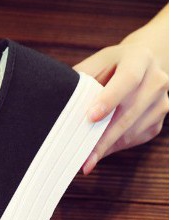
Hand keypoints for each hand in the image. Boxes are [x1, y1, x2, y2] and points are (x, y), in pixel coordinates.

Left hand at [74, 42, 168, 174]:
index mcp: (139, 59)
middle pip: (129, 113)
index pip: (128, 79)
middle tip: (84, 156)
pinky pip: (135, 139)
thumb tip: (59, 102)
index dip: (109, 99)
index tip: (91, 117)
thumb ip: (82, 79)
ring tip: (86, 160)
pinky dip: (114, 147)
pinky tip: (98, 152)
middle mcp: (155, 80)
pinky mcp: (158, 120)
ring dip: (107, 147)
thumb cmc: (113, 65)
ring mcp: (161, 102)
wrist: (144, 64)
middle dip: (104, 137)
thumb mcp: (97, 63)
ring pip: (132, 130)